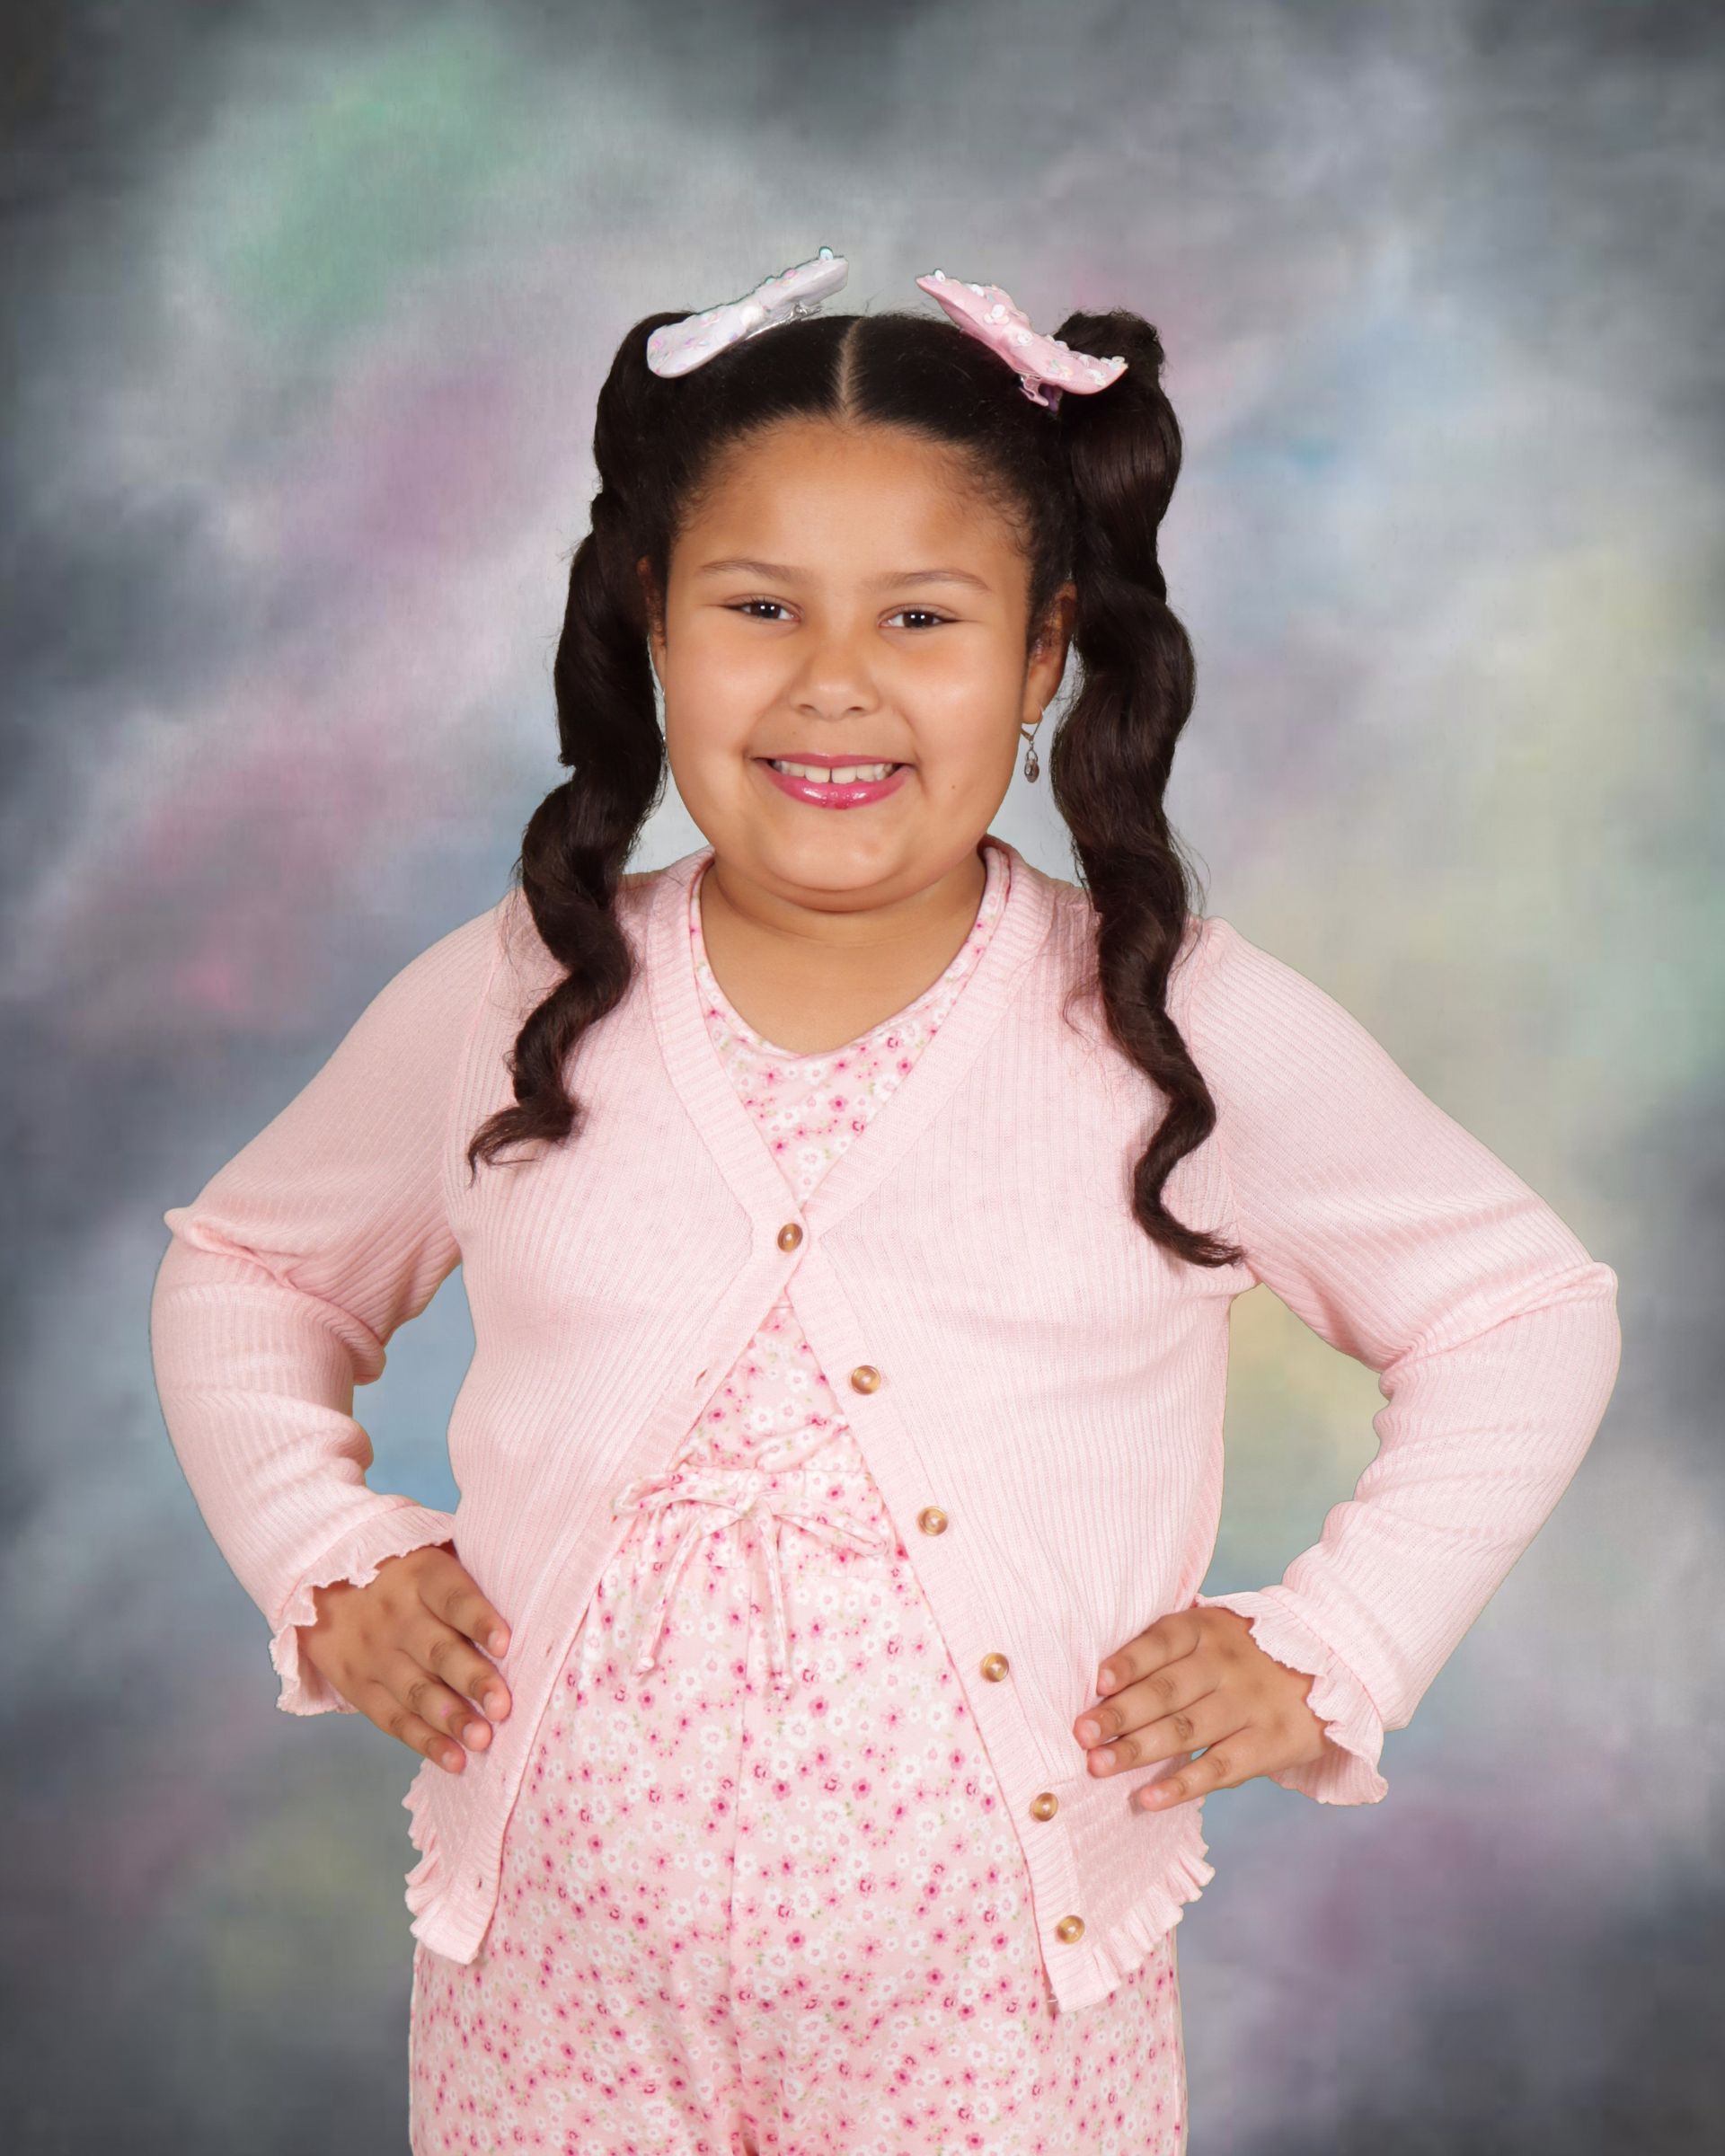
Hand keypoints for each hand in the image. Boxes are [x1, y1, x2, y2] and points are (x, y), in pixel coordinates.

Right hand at [295, 1541, 512, 1773]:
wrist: (318, 1583)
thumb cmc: (403, 1572)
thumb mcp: (430, 1556)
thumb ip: (471, 1577)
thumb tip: (534, 1599)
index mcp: (421, 1576)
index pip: (453, 1598)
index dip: (479, 1619)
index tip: (507, 1643)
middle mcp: (396, 1616)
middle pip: (438, 1651)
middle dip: (473, 1681)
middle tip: (502, 1707)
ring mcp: (374, 1654)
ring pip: (417, 1691)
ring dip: (451, 1719)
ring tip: (482, 1739)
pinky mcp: (358, 1686)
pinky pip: (394, 1719)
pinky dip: (425, 1742)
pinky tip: (455, 1760)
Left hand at [1071, 1606, 1332, 1808]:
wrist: (1331, 1663)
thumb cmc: (1244, 1653)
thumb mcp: (1212, 1633)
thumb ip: (1164, 1652)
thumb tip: (1097, 1686)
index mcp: (1206, 1629)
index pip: (1162, 1641)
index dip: (1130, 1660)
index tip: (1098, 1681)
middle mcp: (1226, 1664)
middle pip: (1167, 1690)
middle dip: (1121, 1714)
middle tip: (1082, 1734)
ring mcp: (1249, 1704)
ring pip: (1186, 1730)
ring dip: (1138, 1750)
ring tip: (1098, 1766)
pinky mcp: (1268, 1743)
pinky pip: (1220, 1767)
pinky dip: (1182, 1786)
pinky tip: (1148, 1798)